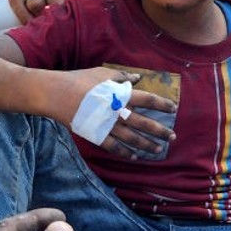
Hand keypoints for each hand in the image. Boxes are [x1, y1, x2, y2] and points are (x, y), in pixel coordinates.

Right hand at [8, 0, 117, 22]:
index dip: (84, 8)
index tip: (90, 14)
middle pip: (56, 3)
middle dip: (67, 16)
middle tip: (75, 23)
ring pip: (36, 5)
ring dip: (47, 17)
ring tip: (58, 24)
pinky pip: (17, 4)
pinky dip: (24, 16)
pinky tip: (37, 23)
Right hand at [61, 68, 176, 159]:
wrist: (57, 94)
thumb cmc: (80, 80)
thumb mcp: (102, 73)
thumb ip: (122, 77)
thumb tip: (137, 78)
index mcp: (121, 95)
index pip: (148, 100)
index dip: (162, 104)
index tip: (173, 108)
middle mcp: (118, 112)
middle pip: (144, 123)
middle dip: (160, 131)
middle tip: (172, 137)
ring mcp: (107, 125)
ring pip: (132, 138)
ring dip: (147, 145)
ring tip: (158, 150)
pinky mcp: (96, 135)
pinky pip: (114, 147)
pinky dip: (125, 152)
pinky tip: (134, 156)